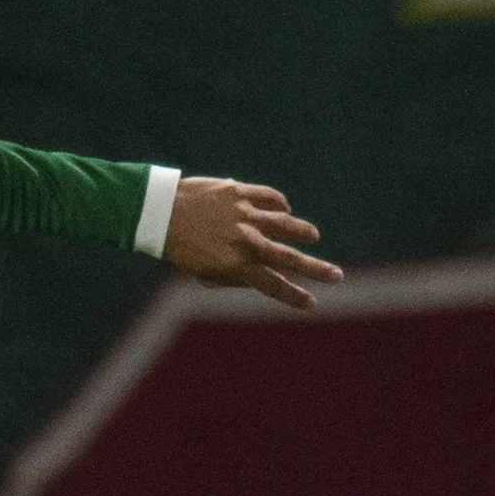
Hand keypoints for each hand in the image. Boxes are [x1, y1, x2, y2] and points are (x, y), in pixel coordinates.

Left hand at [163, 178, 340, 308]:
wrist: (157, 213)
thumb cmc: (180, 247)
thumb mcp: (203, 273)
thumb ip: (233, 279)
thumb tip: (262, 279)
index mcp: (234, 266)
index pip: (273, 285)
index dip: (294, 296)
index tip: (312, 303)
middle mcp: (243, 242)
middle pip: (288, 258)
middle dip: (315, 269)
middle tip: (336, 276)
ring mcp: (242, 215)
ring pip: (284, 223)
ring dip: (302, 231)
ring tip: (313, 236)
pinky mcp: (237, 192)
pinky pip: (268, 197)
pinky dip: (279, 203)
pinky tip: (285, 210)